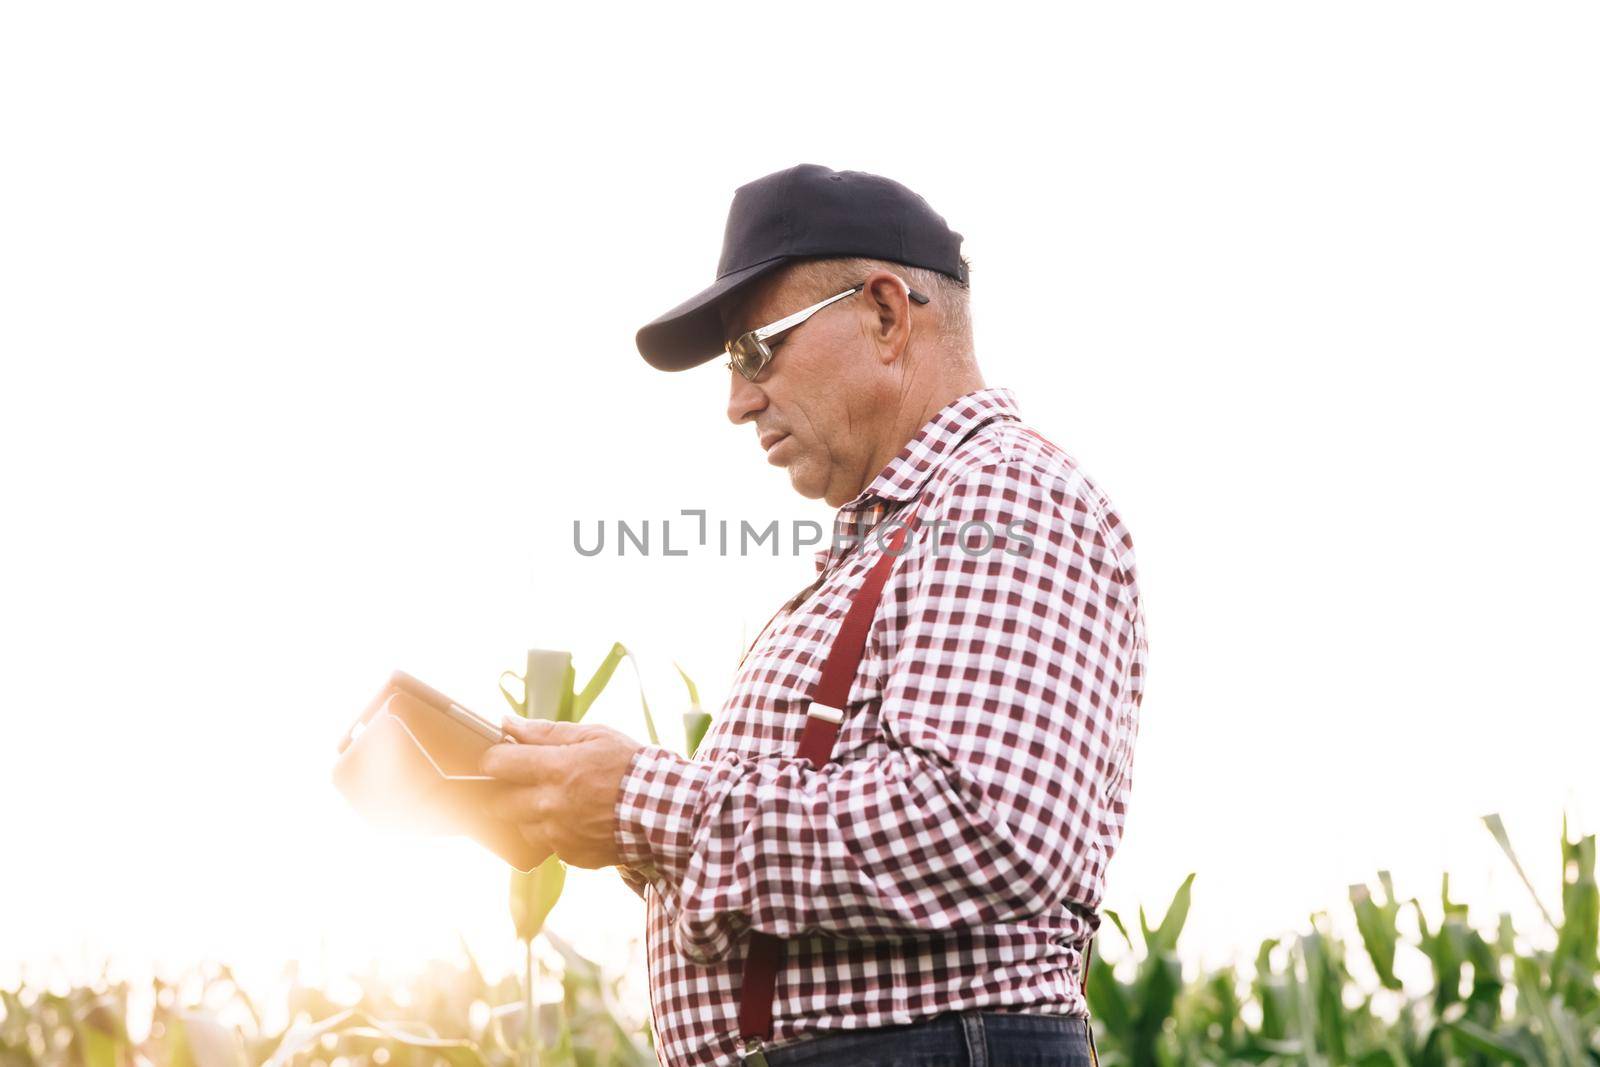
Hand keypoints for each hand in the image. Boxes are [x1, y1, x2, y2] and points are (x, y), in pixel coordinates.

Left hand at [479, 716, 645, 869]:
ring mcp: (559, 834)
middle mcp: (550, 805)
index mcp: (555, 769)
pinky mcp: (571, 855)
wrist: (667, 812)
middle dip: (502, 792)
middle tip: (519, 782)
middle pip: (499, 803)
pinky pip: (548, 845)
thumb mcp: (595, 736)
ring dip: (528, 815)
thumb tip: (509, 724)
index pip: (499, 764)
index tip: (497, 757)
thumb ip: (548, 731)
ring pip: (521, 827)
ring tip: (553, 803)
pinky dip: (555, 833)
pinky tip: (576, 821)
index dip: (491, 759)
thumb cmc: (632, 767)